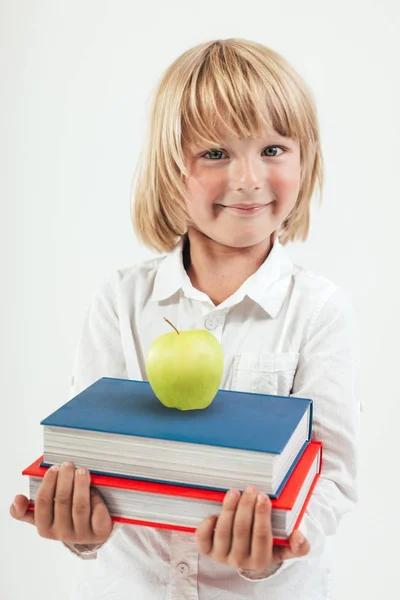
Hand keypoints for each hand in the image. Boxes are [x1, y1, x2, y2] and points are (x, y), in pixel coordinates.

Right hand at [10, 461, 111, 544]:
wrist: (90, 532)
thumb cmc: (66, 516)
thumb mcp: (45, 515)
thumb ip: (27, 508)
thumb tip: (17, 498)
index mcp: (45, 528)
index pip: (43, 503)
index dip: (48, 483)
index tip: (53, 468)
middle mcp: (62, 533)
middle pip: (62, 501)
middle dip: (65, 479)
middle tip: (68, 464)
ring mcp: (82, 534)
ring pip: (80, 506)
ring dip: (80, 485)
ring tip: (82, 470)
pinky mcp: (100, 532)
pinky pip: (97, 514)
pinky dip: (96, 499)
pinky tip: (95, 489)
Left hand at [195, 486, 309, 570]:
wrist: (246, 555)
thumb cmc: (267, 544)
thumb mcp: (284, 547)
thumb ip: (297, 545)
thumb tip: (298, 536)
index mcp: (261, 560)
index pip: (262, 536)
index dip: (262, 516)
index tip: (263, 497)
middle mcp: (240, 561)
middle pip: (241, 530)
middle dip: (246, 507)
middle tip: (251, 489)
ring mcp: (222, 555)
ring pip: (223, 531)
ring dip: (229, 509)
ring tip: (234, 492)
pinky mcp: (208, 550)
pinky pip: (203, 538)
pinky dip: (207, 523)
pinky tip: (216, 511)